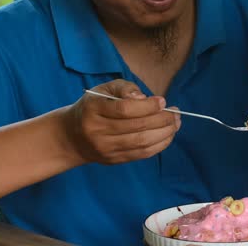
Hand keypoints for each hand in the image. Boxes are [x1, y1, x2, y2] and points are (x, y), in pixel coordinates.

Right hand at [60, 79, 180, 163]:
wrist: (72, 136)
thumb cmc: (94, 107)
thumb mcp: (103, 90)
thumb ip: (124, 88)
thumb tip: (144, 98)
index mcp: (93, 109)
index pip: (124, 110)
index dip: (147, 106)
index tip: (163, 101)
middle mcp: (97, 131)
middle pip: (136, 127)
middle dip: (162, 120)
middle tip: (175, 113)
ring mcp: (105, 148)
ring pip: (141, 143)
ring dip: (164, 133)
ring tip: (175, 123)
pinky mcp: (113, 160)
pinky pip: (141, 154)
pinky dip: (159, 145)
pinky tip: (168, 135)